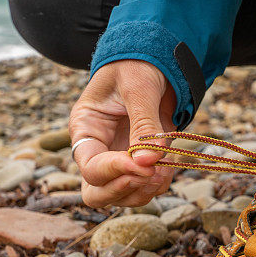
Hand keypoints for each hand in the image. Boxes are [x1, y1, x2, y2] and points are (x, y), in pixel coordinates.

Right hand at [70, 60, 176, 206]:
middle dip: (123, 191)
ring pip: (122, 197)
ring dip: (145, 191)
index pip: (91, 168)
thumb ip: (143, 124)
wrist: (157, 59)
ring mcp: (119, 159)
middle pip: (97, 194)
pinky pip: (146, 187)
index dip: (115, 172)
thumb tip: (147, 162)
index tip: (145, 166)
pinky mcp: (140, 162)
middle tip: (150, 174)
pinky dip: (159, 184)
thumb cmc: (139, 64)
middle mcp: (98, 150)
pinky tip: (170, 164)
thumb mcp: (139, 87)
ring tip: (165, 167)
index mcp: (86, 129)